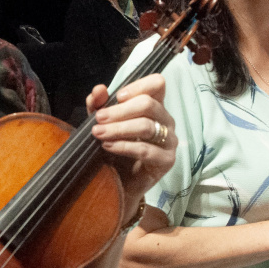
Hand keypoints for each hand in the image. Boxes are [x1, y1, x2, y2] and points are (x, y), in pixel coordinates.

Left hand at [87, 74, 176, 201]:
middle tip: (99, 119)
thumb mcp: (103, 123)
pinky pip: (146, 150)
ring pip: (146, 126)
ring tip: (99, 133)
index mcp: (154, 106)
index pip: (157, 84)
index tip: (117, 97)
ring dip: (119, 128)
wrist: (118, 183)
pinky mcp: (167, 160)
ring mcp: (169, 140)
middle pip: (148, 104)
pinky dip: (124, 146)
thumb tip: (99, 89)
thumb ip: (99, 106)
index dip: (138, 86)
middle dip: (120, 110)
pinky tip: (108, 147)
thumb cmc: (114, 149)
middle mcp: (165, 120)